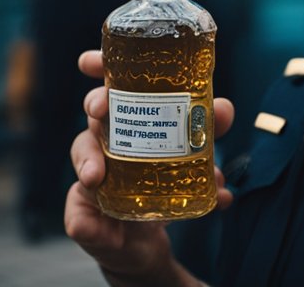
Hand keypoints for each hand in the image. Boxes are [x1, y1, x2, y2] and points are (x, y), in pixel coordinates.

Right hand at [66, 50, 234, 286]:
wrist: (144, 241)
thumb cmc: (164, 190)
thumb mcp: (191, 171)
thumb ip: (208, 158)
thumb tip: (224, 161)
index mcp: (131, 120)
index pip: (114, 86)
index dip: (101, 67)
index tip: (89, 61)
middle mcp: (107, 141)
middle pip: (95, 111)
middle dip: (97, 102)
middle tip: (102, 109)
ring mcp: (92, 175)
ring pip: (81, 153)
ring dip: (87, 161)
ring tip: (95, 177)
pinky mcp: (83, 213)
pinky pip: (79, 217)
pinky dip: (86, 222)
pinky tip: (96, 227)